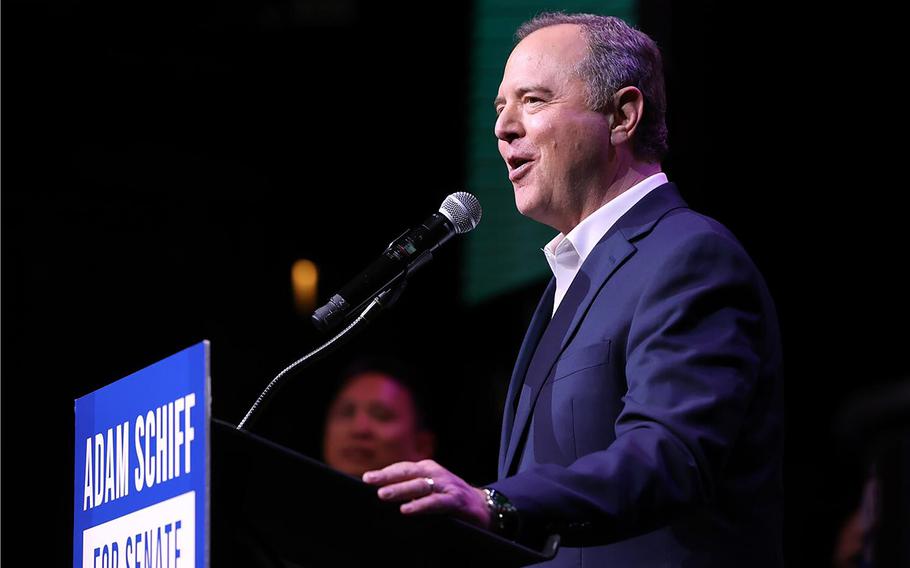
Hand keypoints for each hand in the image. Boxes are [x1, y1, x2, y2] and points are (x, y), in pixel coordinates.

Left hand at [362, 459, 490, 529]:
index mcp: (427, 469)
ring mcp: (445, 485)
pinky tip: (407, 510)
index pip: (403, 468)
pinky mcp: (455, 500)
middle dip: (387, 477)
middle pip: (408, 473)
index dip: (385, 472)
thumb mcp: (430, 488)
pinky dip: (420, 505)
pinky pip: (435, 502)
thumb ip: (412, 488)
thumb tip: (384, 492)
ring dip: (401, 489)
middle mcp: (435, 473)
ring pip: (419, 485)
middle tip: (369, 481)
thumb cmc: (450, 497)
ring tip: (383, 495)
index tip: (367, 478)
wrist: (482, 505)